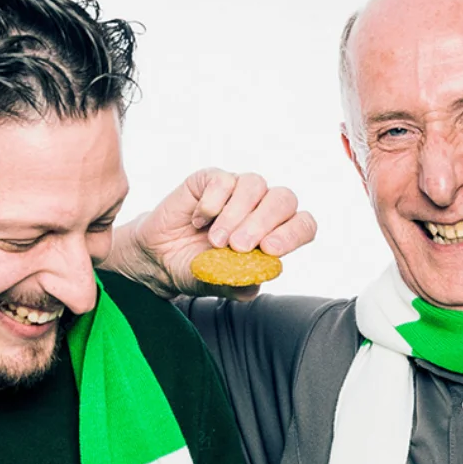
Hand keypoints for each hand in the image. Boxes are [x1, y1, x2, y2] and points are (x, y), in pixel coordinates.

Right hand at [103, 168, 315, 298]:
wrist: (160, 258)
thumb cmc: (197, 269)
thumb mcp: (219, 284)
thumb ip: (240, 283)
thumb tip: (260, 278)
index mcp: (274, 233)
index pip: (302, 224)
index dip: (293, 233)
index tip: (270, 249)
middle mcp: (261, 208)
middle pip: (284, 199)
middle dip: (262, 223)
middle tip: (238, 246)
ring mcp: (238, 191)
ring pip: (255, 185)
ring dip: (235, 215)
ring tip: (216, 241)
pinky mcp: (212, 180)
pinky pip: (223, 180)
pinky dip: (212, 203)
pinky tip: (199, 221)